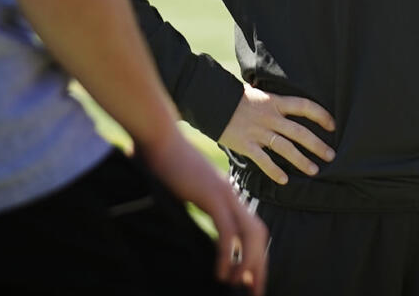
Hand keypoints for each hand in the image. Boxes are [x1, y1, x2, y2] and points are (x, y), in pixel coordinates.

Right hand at [137, 129, 268, 294]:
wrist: (158, 137)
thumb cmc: (164, 162)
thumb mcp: (184, 188)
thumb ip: (191, 202)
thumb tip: (182, 217)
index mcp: (227, 195)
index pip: (251, 228)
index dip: (255, 255)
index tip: (252, 279)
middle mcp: (231, 195)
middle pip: (259, 234)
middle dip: (260, 265)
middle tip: (256, 291)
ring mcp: (224, 194)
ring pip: (250, 234)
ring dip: (248, 263)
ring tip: (240, 285)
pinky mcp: (211, 195)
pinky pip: (227, 231)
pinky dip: (228, 254)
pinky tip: (222, 273)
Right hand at [219, 84, 336, 184]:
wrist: (211, 100)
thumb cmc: (235, 96)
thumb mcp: (259, 93)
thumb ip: (273, 101)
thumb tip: (286, 103)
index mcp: (275, 102)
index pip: (304, 106)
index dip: (321, 115)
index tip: (333, 125)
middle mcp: (270, 117)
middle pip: (300, 132)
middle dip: (317, 145)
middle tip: (331, 155)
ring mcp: (258, 132)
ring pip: (285, 148)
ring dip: (302, 160)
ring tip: (315, 170)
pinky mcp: (245, 144)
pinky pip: (263, 160)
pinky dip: (274, 170)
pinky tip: (284, 180)